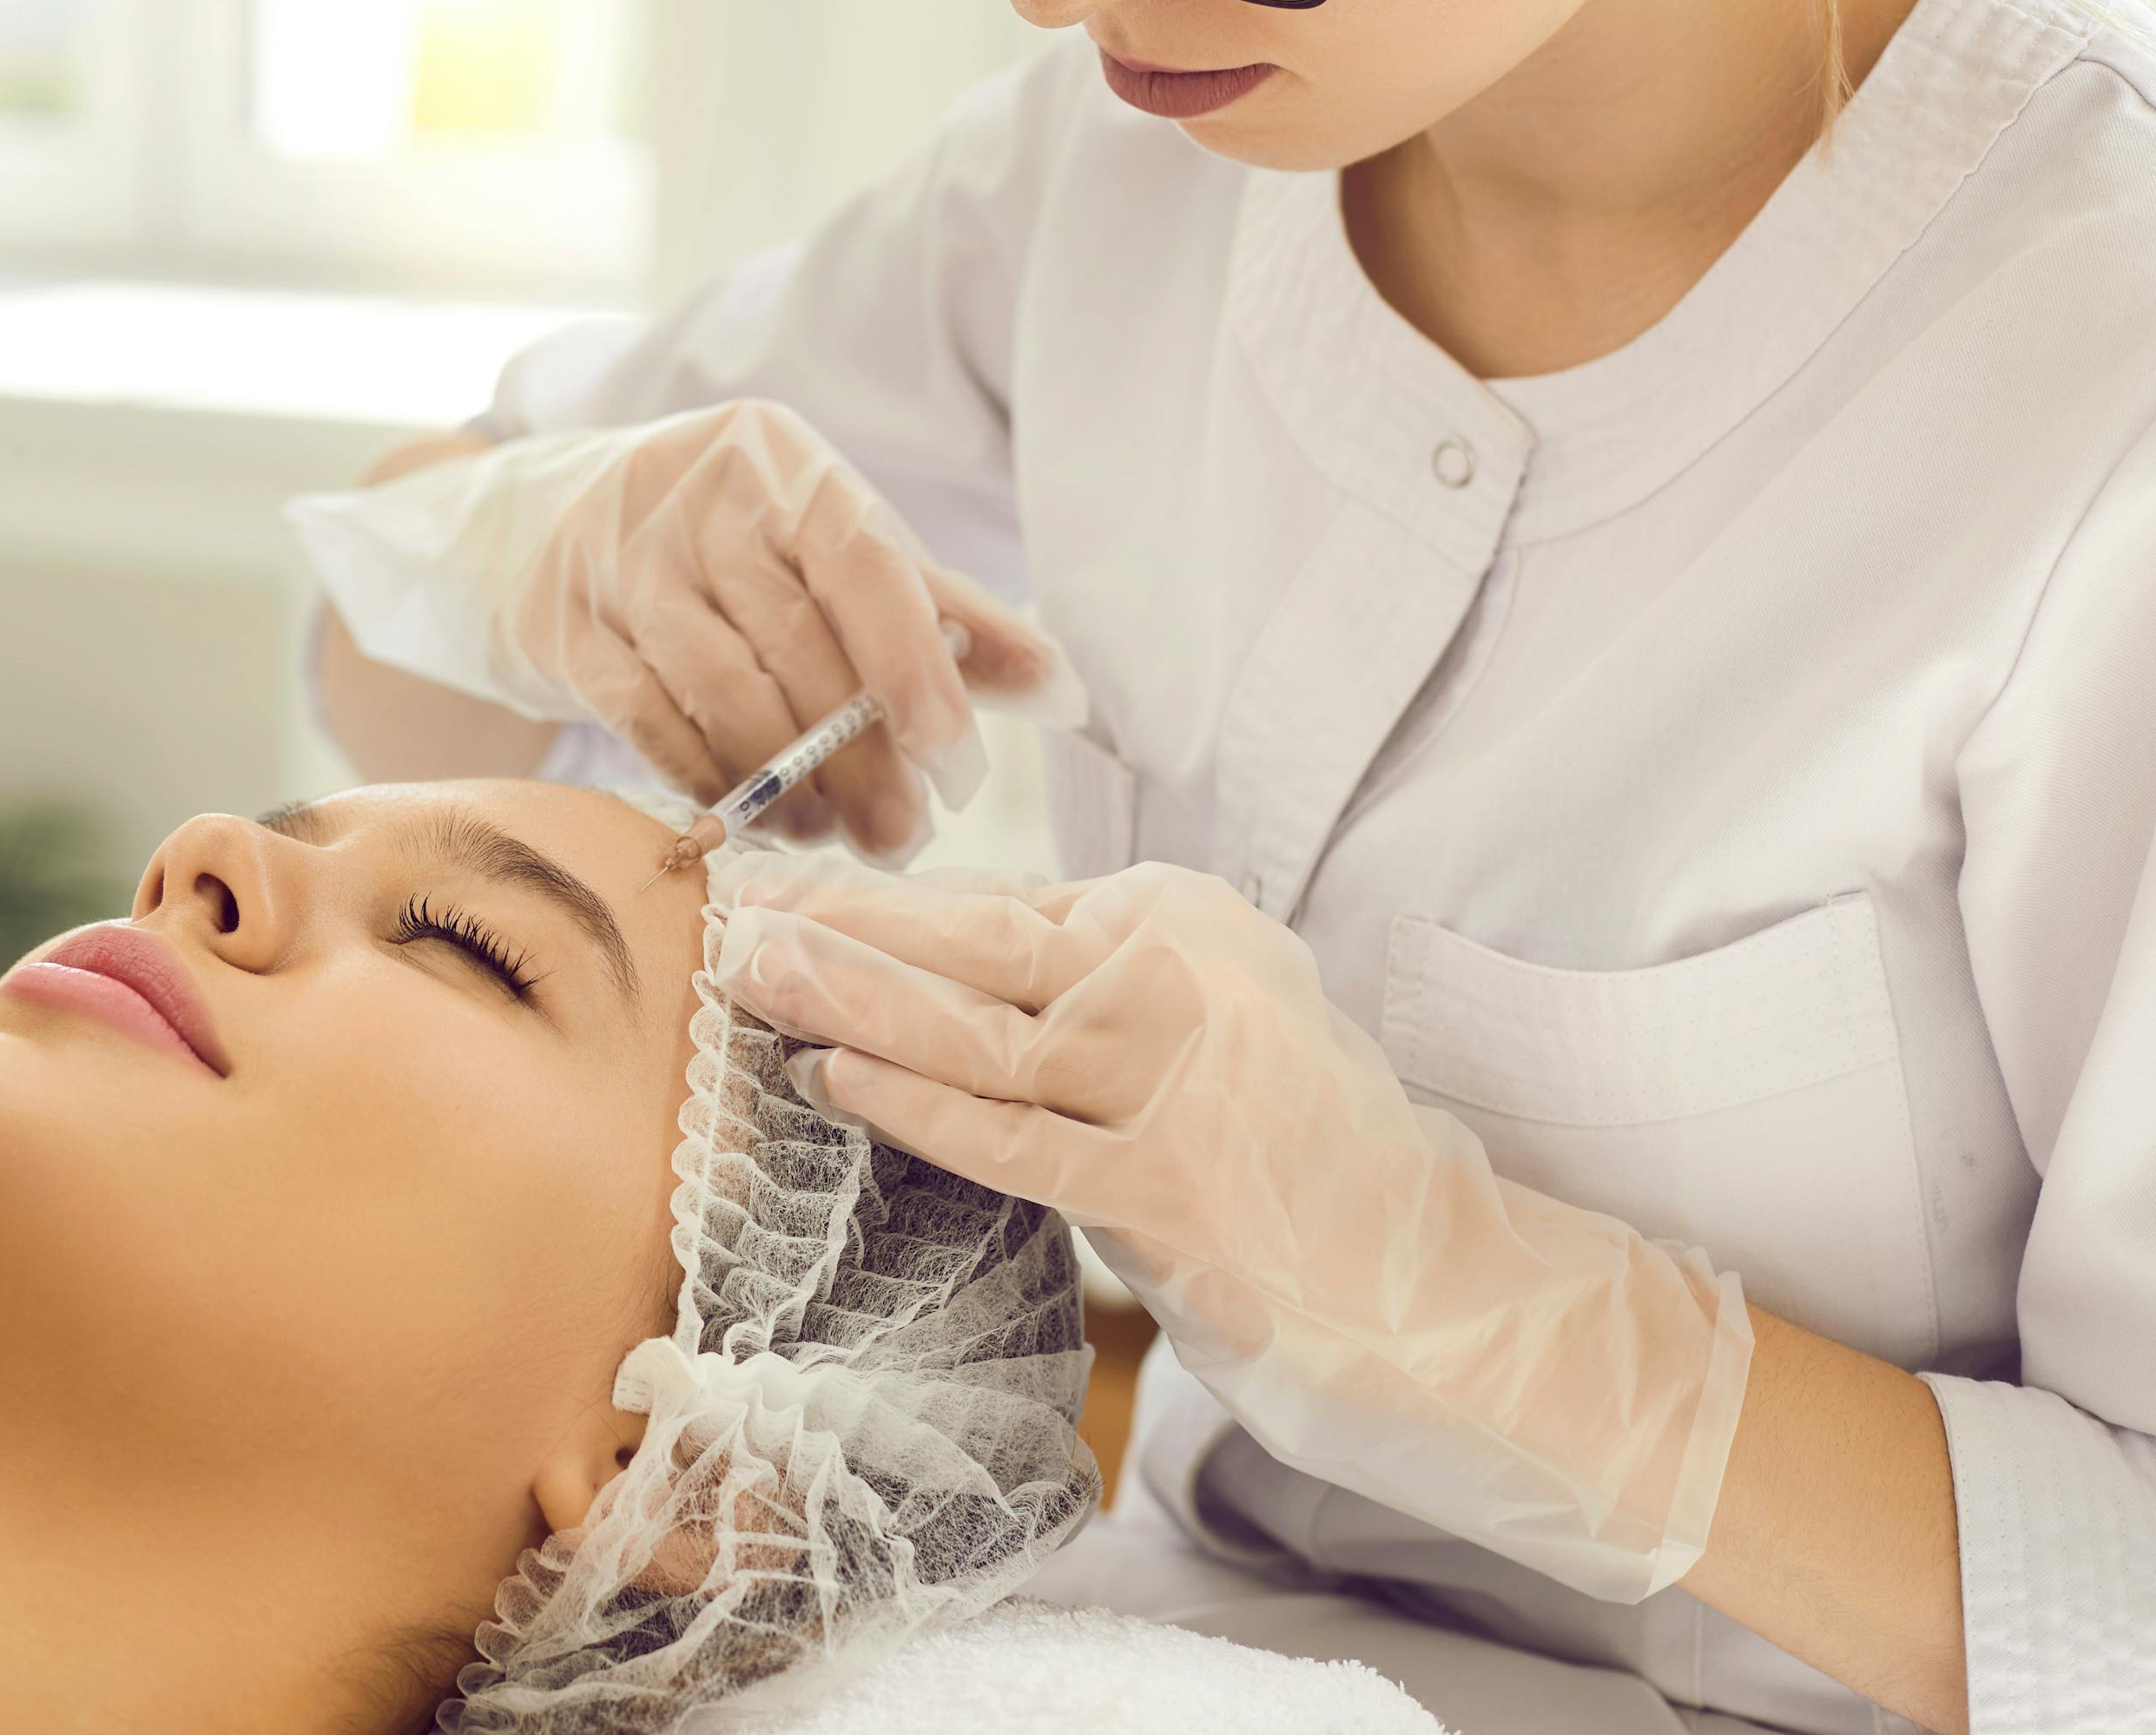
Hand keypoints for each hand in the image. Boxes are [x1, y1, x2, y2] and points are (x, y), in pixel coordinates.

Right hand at [292, 401, 1079, 855]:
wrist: (542, 522)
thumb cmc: (728, 545)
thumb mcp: (827, 548)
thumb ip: (936, 611)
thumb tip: (1065, 688)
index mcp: (779, 460)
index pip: (862, 559)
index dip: (914, 663)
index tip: (954, 758)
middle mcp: (692, 493)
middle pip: (797, 642)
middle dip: (860, 756)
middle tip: (903, 835)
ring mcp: (614, 558)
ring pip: (722, 691)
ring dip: (789, 784)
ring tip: (834, 834)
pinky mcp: (559, 625)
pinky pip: (647, 724)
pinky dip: (709, 782)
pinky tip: (752, 818)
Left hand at [716, 856, 1755, 1602]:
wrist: (1435, 1270)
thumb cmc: (1297, 1146)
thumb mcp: (1205, 1016)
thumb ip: (1088, 981)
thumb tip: (931, 961)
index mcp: (1179, 915)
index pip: (994, 900)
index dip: (870, 897)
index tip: (772, 886)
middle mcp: (1175, 975)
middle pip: (967, 940)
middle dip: (833, 922)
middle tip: (720, 904)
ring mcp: (1171, 1078)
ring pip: (973, 1027)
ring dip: (846, 995)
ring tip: (745, 971)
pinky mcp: (1164, 1184)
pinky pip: (1011, 1138)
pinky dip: (915, 1105)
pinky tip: (833, 1076)